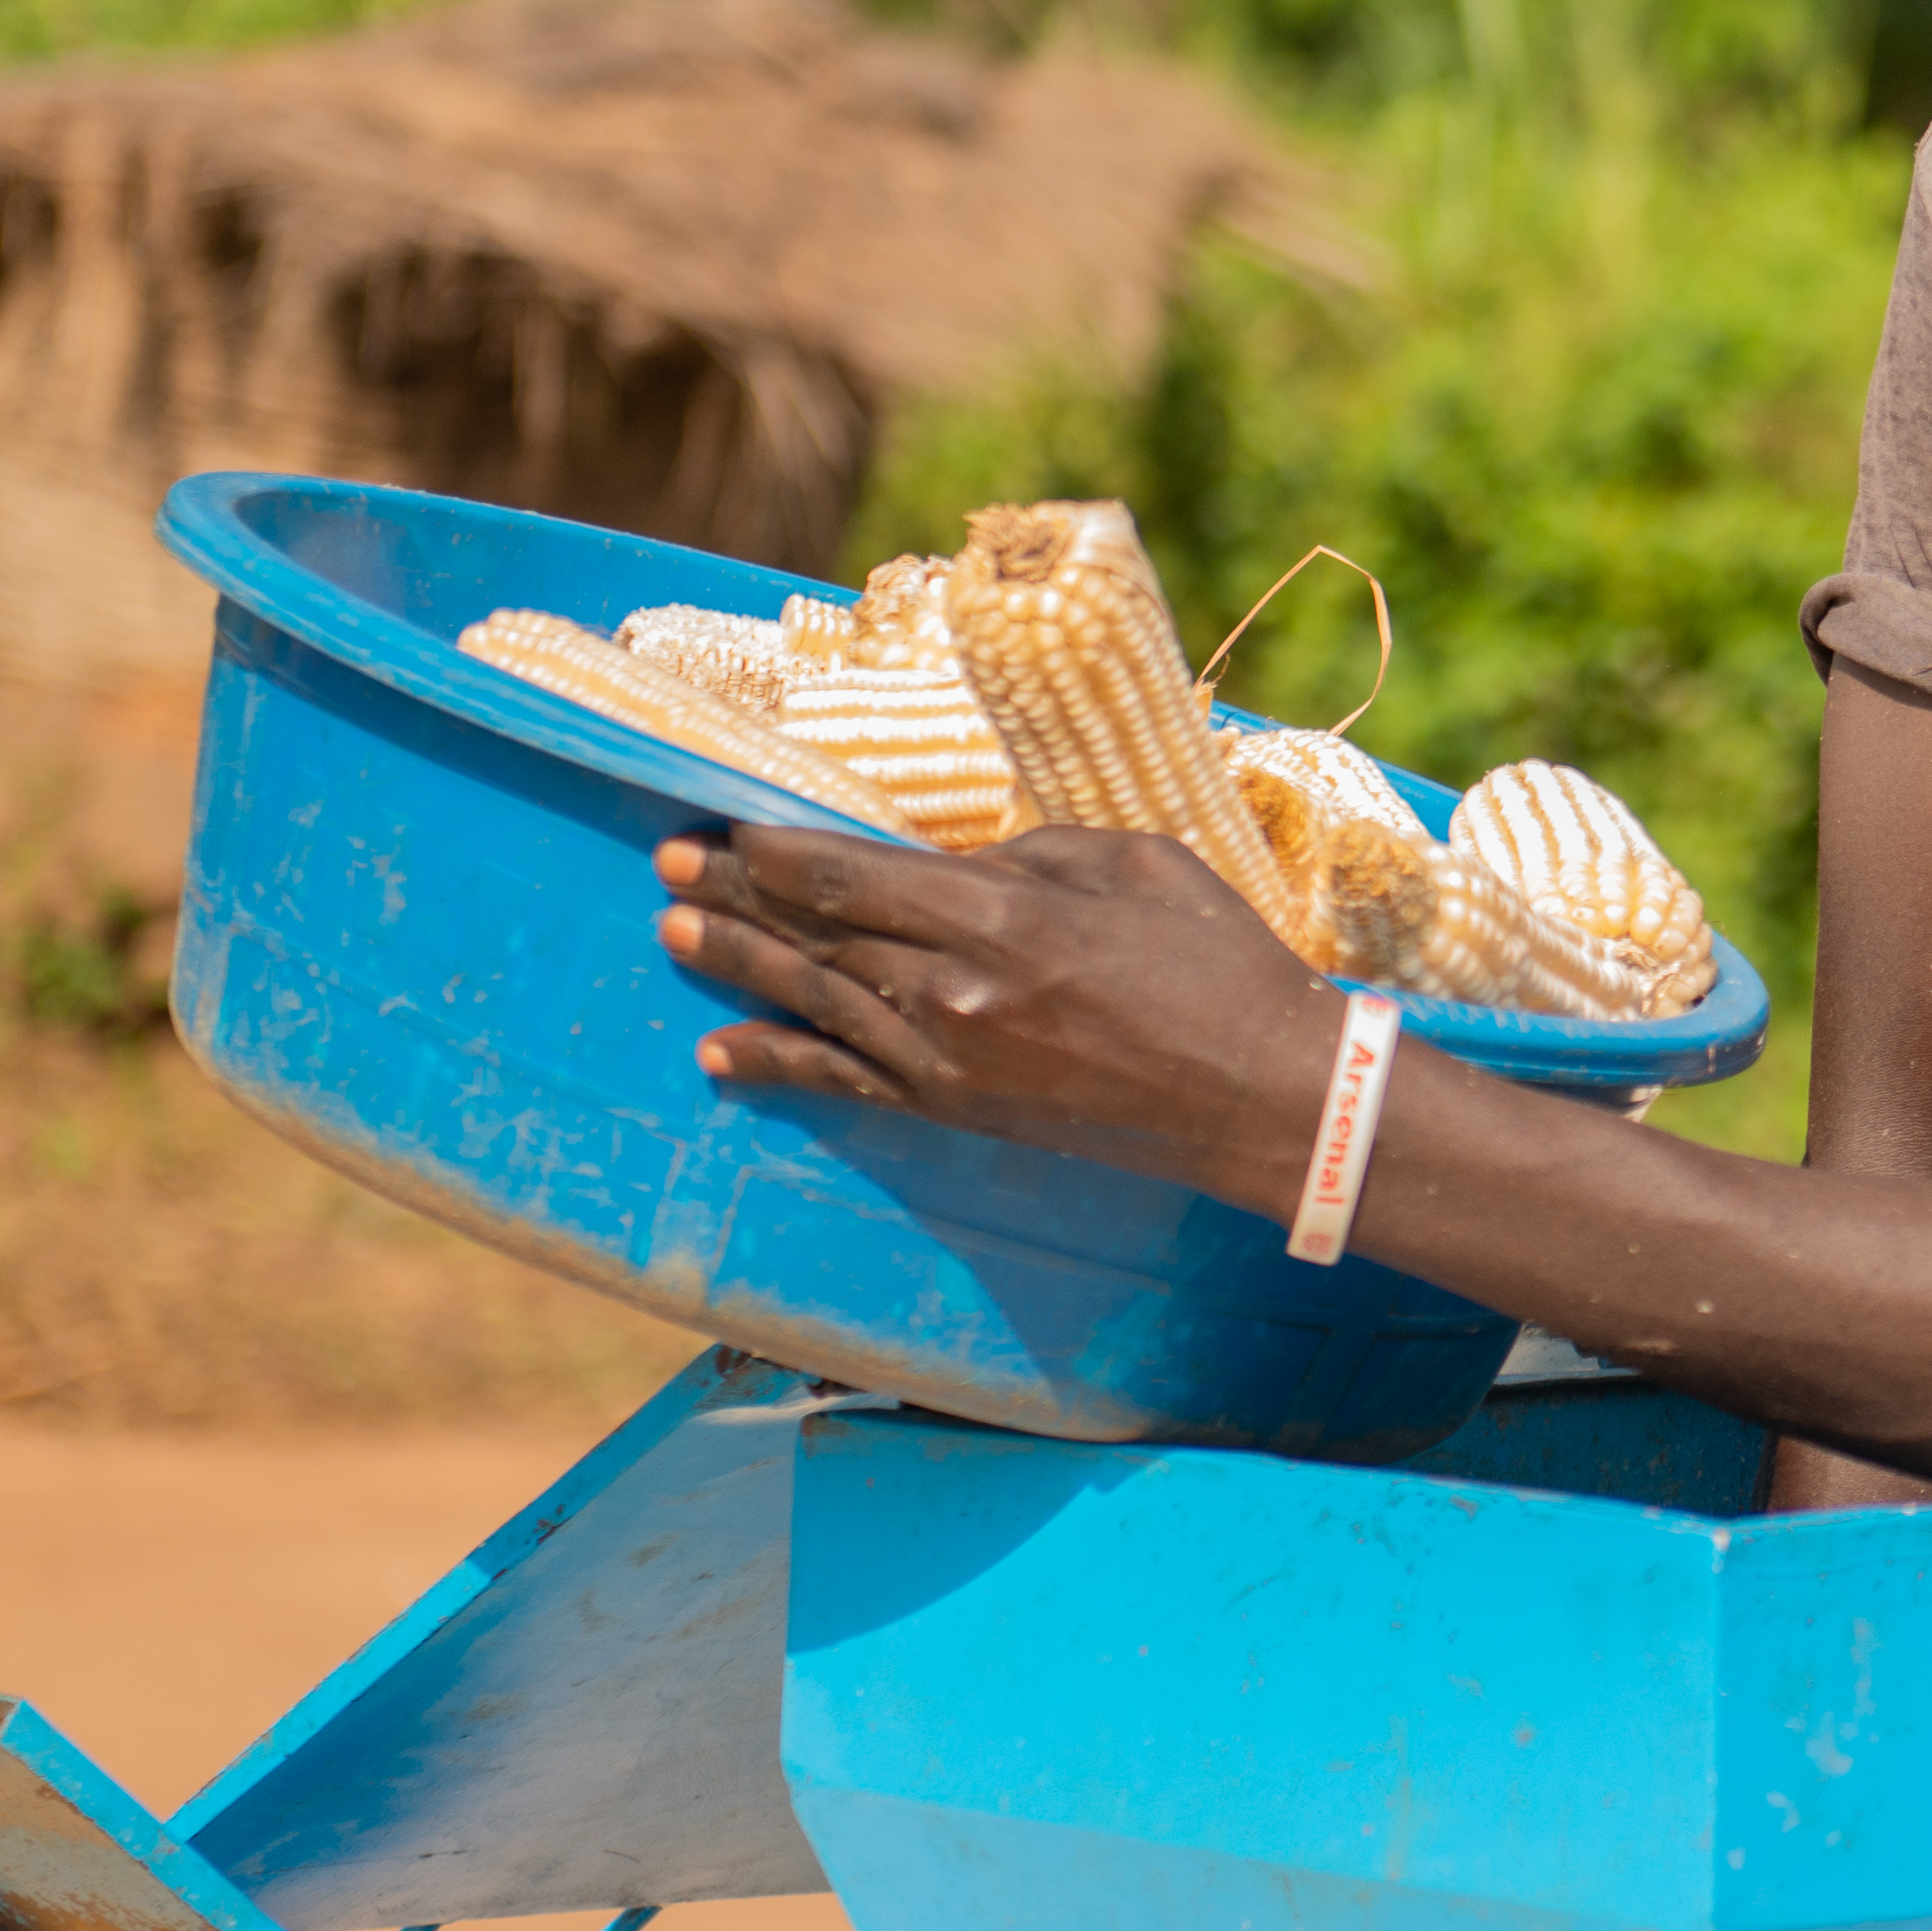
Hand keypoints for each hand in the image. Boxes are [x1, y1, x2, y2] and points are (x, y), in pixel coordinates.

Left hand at [659, 825, 1329, 1206]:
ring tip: (674, 929)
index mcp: (1003, 916)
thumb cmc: (1218, 961)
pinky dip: (777, 1065)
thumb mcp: (1133, 862)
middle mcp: (957, 991)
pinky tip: (720, 1052)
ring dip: (739, 964)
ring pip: (817, 1002)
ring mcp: (952, 1059)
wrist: (1261, 1095)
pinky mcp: (961, 1109)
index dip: (775, 848)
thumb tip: (954, 862)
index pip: (851, 873)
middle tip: (670, 861)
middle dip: (736, 894)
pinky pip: (847, 1084)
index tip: (725, 821)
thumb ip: (1029, 855)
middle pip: (817, 934)